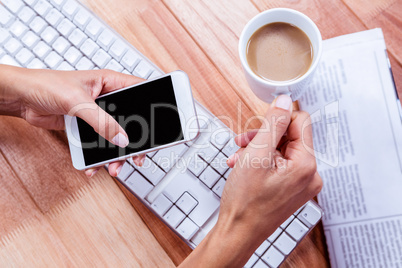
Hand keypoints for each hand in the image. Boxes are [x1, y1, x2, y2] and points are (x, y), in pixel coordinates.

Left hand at [0, 65, 144, 176]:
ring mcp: (97, 114)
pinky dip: (97, 158)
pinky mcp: (86, 127)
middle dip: (134, 141)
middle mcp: (106, 98)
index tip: (160, 123)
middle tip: (137, 156)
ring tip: (112, 167)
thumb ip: (102, 121)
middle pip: (131, 121)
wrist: (21, 98)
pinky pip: (98, 145)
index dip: (153, 104)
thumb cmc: (45, 85)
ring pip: (115, 136)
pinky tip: (94, 166)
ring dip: (115, 155)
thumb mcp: (78, 102)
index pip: (140, 90)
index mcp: (110, 82)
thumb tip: (122, 139)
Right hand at [179, 95, 321, 267]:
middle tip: (243, 144)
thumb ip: (272, 124)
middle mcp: (310, 174)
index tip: (260, 126)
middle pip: (289, 136)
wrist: (238, 232)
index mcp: (306, 164)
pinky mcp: (292, 188)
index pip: (300, 122)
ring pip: (281, 150)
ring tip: (239, 158)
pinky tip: (244, 166)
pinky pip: (280, 164)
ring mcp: (302, 183)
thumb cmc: (246, 203)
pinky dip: (261, 162)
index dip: (277, 120)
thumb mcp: (256, 155)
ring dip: (258, 149)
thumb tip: (284, 101)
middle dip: (263, 137)